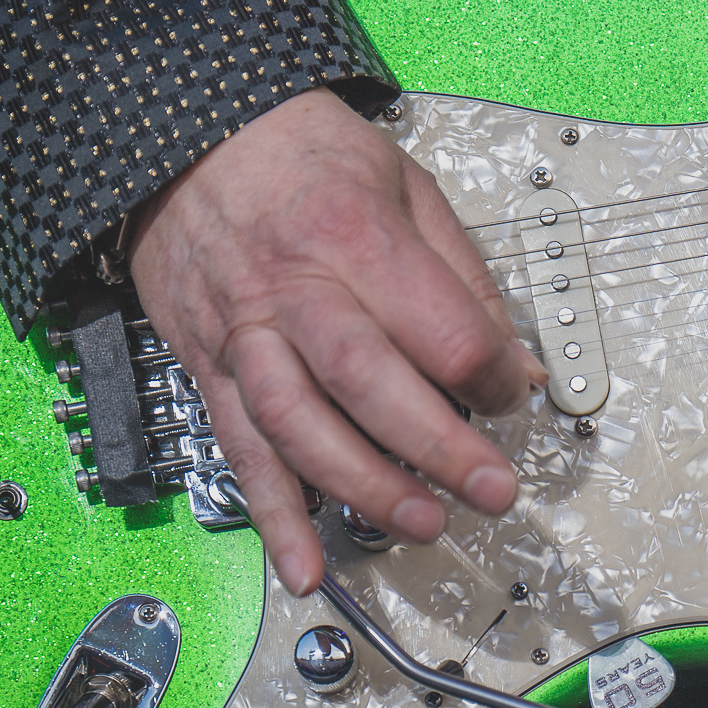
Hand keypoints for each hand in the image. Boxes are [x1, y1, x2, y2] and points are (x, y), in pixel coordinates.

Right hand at [130, 88, 547, 595]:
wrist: (188, 138)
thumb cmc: (306, 156)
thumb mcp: (408, 186)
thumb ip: (465, 278)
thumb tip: (520, 364)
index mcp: (358, 238)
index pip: (443, 328)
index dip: (494, 373)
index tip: (514, 393)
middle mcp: (297, 292)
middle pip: (371, 384)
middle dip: (439, 450)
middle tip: (493, 491)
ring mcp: (245, 336)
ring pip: (300, 428)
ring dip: (365, 489)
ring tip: (424, 526)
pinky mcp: (209, 370)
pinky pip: (241, 453)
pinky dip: (274, 518)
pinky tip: (307, 568)